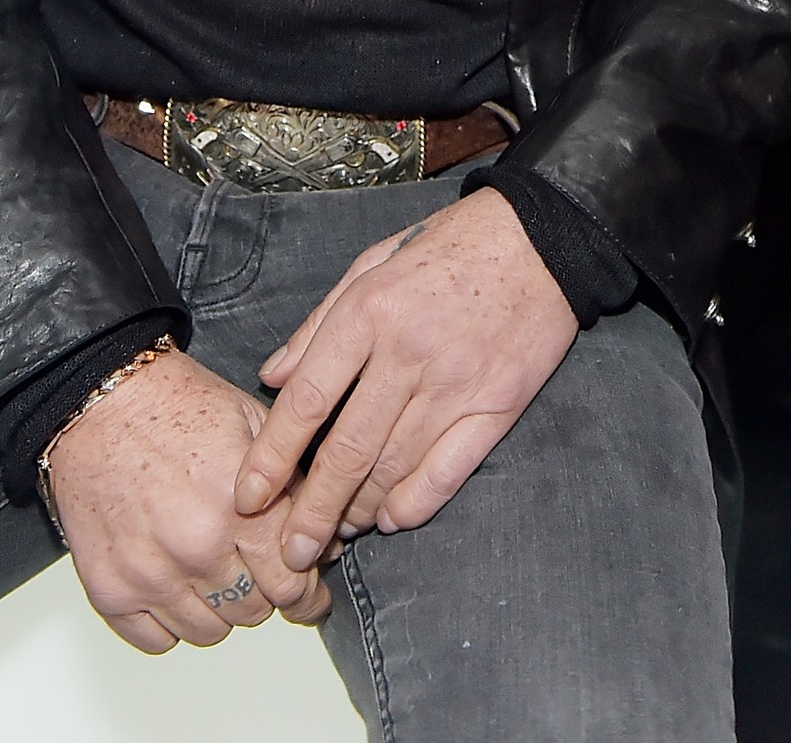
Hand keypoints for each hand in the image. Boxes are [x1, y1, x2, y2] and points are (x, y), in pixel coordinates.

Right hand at [46, 346, 330, 653]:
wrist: (104, 401)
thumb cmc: (177, 406)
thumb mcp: (254, 425)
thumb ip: (293, 484)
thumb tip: (323, 538)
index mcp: (239, 509)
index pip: (291, 586)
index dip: (307, 595)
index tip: (308, 596)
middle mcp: (196, 550)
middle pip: (253, 612)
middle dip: (262, 591)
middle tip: (254, 567)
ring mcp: (151, 575)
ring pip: (209, 632)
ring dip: (218, 608)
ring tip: (213, 569)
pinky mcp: (110, 591)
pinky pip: (157, 640)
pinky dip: (170, 620)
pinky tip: (175, 584)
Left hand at [234, 186, 577, 573]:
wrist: (541, 236)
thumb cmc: (449, 245)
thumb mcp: (374, 262)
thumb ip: (319, 323)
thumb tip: (271, 377)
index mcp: (369, 311)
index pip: (308, 400)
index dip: (272, 456)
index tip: (249, 497)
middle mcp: (408, 352)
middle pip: (348, 451)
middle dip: (312, 512)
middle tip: (291, 553)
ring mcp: (455, 383)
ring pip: (393, 469)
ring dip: (359, 511)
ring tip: (337, 531)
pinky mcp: (497, 405)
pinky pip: (447, 472)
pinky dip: (415, 505)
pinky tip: (392, 517)